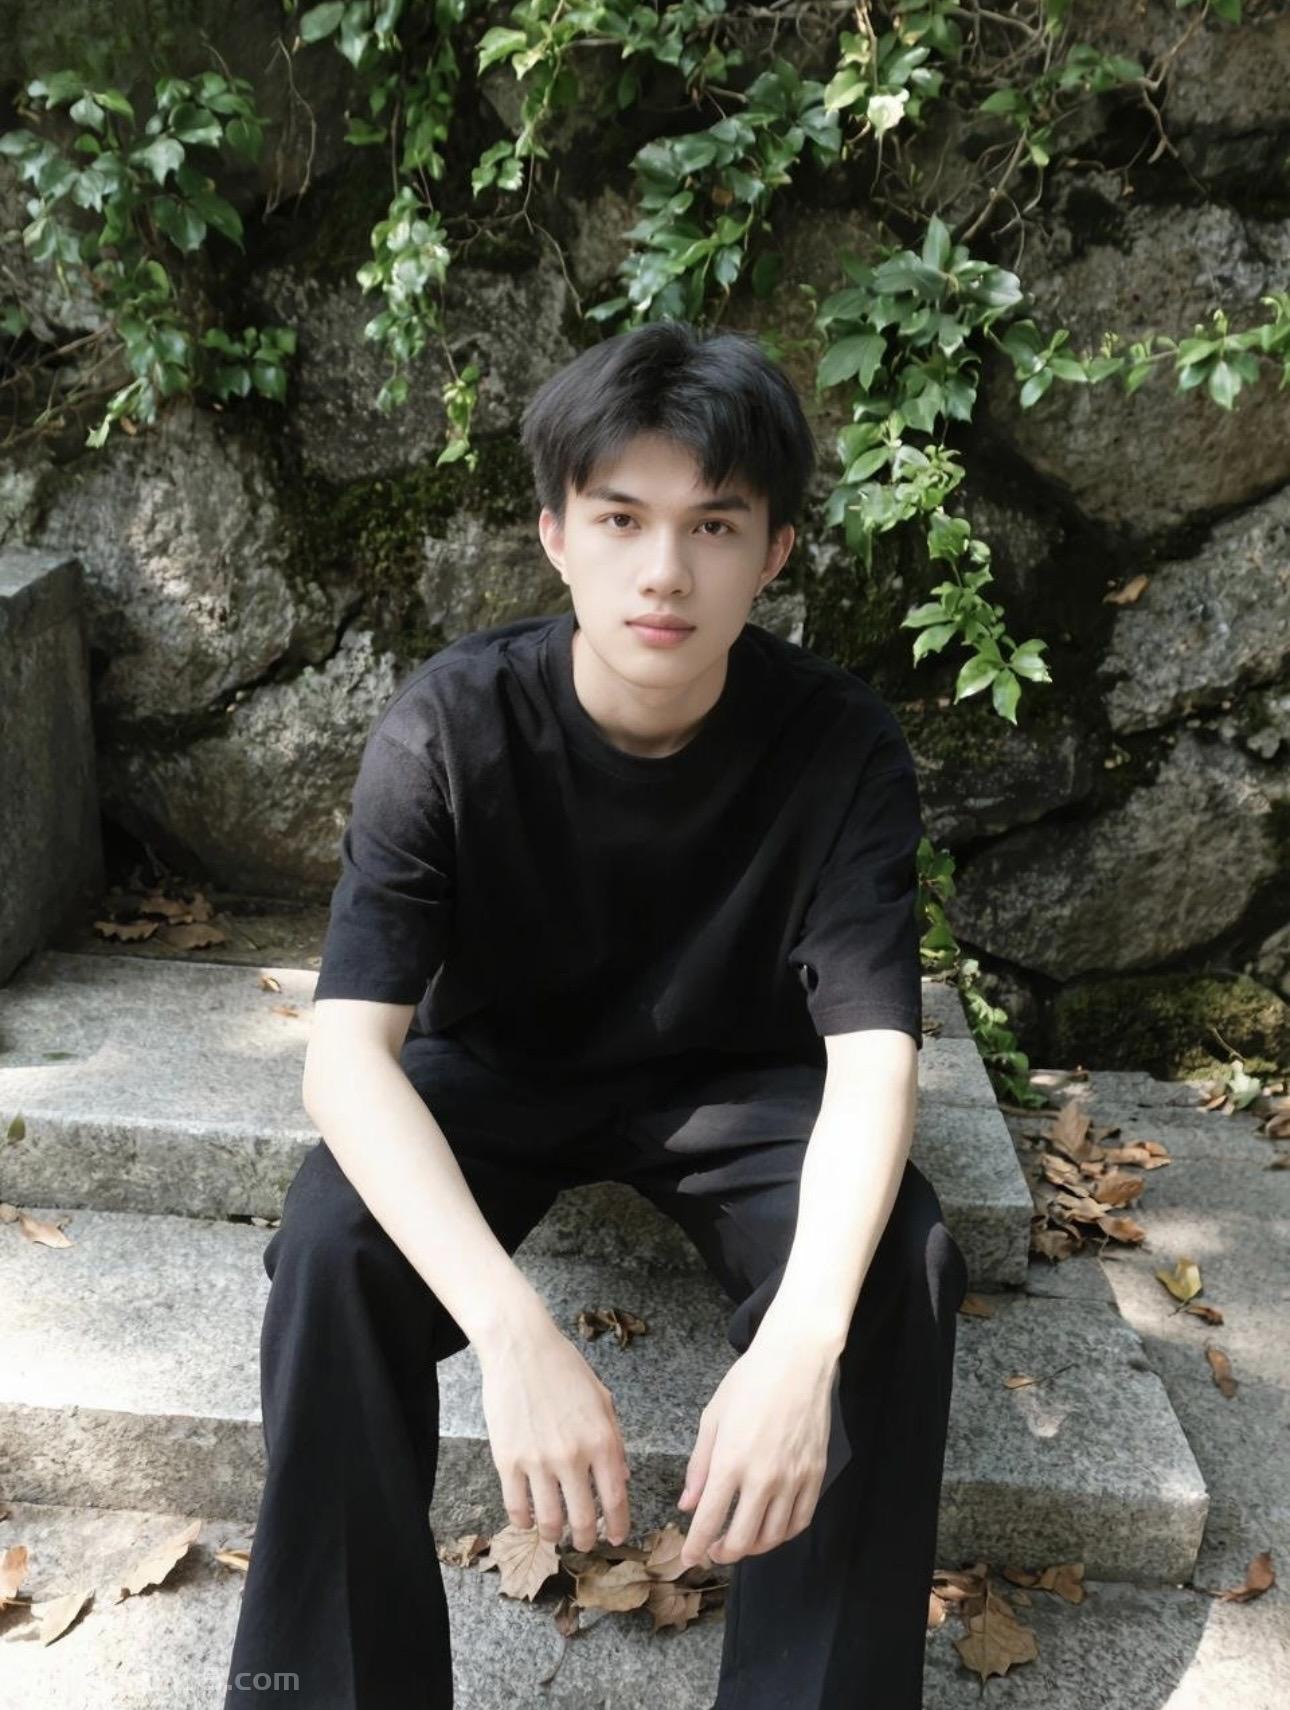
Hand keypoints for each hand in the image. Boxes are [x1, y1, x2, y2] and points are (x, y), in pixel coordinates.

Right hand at [479, 1314, 631, 1552]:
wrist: (521, 1347)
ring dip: (555, 1535)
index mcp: (602, 1440)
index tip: (616, 1538)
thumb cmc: (565, 1368)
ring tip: (557, 1534)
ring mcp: (538, 1460)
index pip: (615, 1500)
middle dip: (587, 1539)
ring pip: (550, 1520)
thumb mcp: (602, 1400)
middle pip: (583, 1519)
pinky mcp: (507, 1459)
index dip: (617, 1526)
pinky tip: (529, 1521)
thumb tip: (621, 1480)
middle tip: (586, 1543)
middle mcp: (573, 1456)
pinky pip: (516, 1506)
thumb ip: (614, 1442)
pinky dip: (524, 1521)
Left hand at [676, 1326, 837, 1569]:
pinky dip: (784, 1534)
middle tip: (712, 1551)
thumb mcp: (712, 1418)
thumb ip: (699, 1466)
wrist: (796, 1361)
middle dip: (722, 1553)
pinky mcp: (815, 1474)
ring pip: (773, 1536)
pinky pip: (800, 1520)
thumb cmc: (748, 1382)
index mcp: (730, 1461)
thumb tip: (688, 1505)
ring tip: (740, 1541)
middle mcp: (763, 1478)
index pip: (709, 1520)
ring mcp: (793, 1478)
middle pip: (742, 1539)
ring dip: (752, 1547)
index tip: (688, 1560)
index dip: (695, 1547)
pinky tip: (771, 1529)